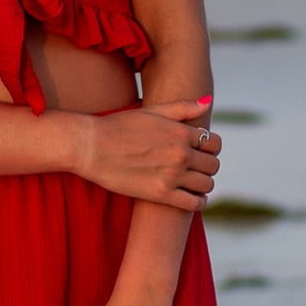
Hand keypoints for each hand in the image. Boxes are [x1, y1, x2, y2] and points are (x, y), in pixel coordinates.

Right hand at [72, 96, 218, 211]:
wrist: (91, 146)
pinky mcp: (161, 195)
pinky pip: (194, 203)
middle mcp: (181, 154)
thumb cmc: (119, 126)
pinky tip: (191, 197)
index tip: (201, 151)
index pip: (214, 143)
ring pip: (207, 184)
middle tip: (195, 168)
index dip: (211, 148)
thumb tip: (208, 102)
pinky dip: (198, 202)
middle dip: (207, 166)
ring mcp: (172, 175)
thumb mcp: (152, 111)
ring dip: (203, 184)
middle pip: (213, 165)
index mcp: (181, 132)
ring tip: (192, 182)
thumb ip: (182, 108)